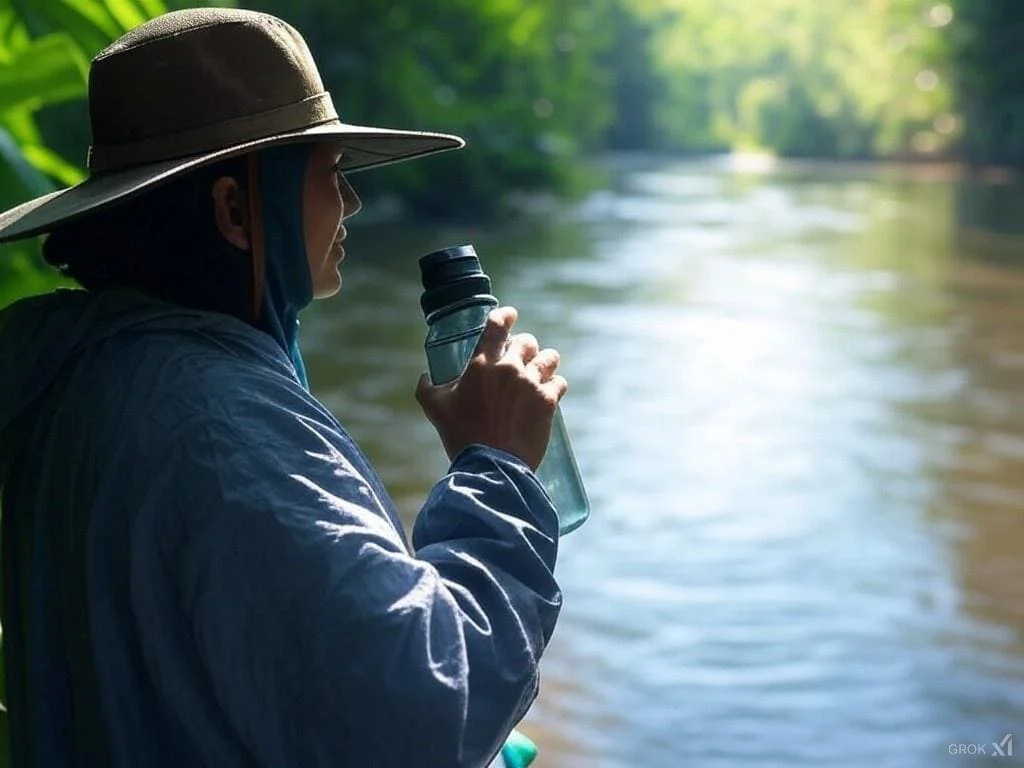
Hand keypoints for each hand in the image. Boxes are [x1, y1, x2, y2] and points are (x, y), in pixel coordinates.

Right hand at [416, 306, 567, 470]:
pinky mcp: (548, 402)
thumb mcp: (435, 408)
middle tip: (520, 360)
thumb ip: (427, 387)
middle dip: (524, 348)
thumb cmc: (461, 436)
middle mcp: (509, 368)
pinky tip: (549, 393)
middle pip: (527, 341)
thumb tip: (425, 376)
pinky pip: (559, 382)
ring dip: (544, 363)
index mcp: (482, 363)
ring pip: (549, 358)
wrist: (490, 466)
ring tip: (540, 373)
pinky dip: (555, 386)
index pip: (498, 324)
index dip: (506, 315)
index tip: (510, 315)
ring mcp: (531, 383)